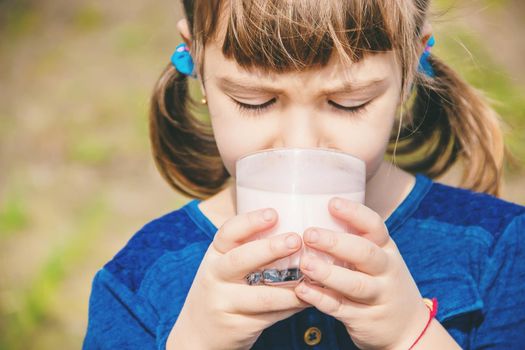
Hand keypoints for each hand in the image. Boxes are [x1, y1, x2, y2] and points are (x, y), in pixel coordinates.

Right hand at [166, 208, 308, 349]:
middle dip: (270, 249)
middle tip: (295, 240)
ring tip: (312, 278)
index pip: (228, 232)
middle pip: (240, 260)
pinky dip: (291, 307)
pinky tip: (307, 299)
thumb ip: (249, 248)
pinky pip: (270, 316)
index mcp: (215, 254)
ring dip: (290, 288)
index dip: (250, 221)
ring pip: (261, 296)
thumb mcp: (224, 264)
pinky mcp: (237, 326)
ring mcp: (224, 303)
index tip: (274, 213)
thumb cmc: (222, 288)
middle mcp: (215, 276)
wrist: (199, 334)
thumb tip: (295, 226)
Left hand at [294, 198, 429, 349]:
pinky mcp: (363, 319)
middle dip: (336, 243)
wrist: (407, 329)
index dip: (354, 213)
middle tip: (309, 234)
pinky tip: (302, 290)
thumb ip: (354, 241)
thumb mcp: (378, 258)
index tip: (331, 203)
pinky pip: (340, 308)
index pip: (375, 226)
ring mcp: (377, 296)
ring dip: (328, 273)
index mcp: (386, 250)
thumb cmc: (382, 282)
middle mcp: (386, 271)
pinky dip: (320, 299)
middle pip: (365, 253)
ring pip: (354, 284)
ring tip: (305, 263)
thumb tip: (312, 214)